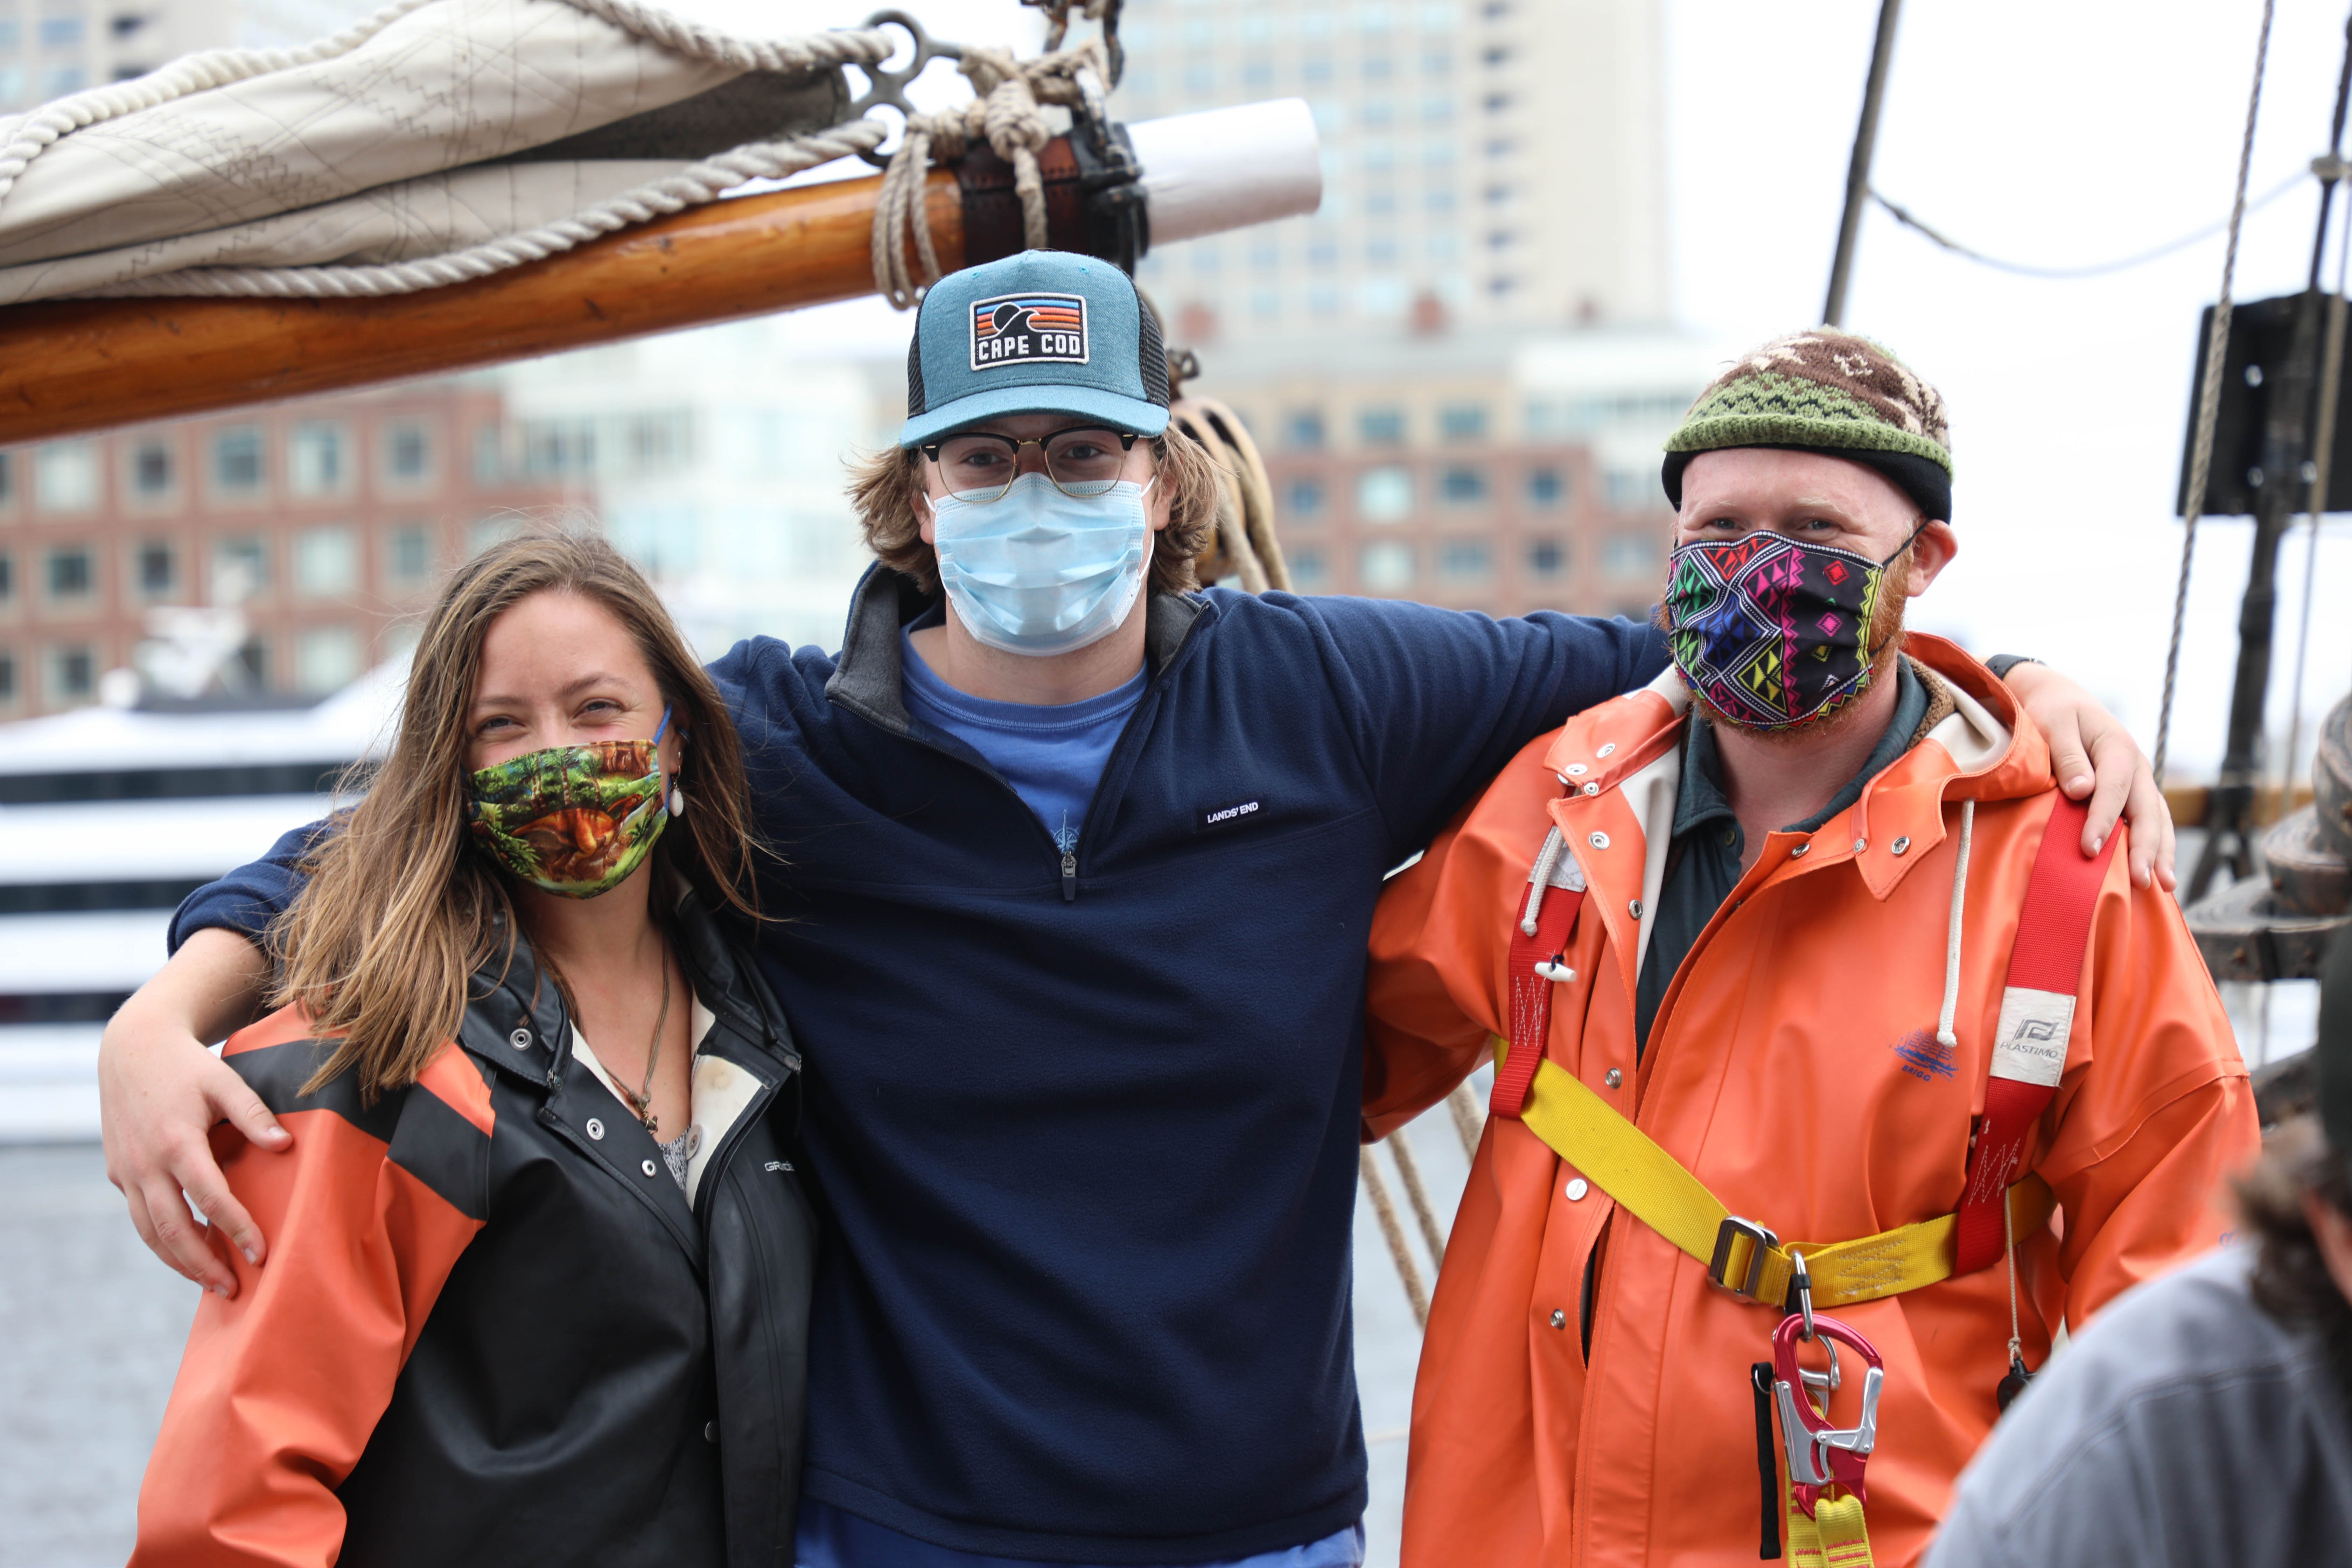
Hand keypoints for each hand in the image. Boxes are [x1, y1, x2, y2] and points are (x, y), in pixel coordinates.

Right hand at [99, 929, 283, 1297]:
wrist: (132, 1049)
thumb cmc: (188, 1066)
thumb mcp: (225, 1081)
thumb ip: (255, 1114)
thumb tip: (284, 1147)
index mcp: (176, 1141)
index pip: (210, 1198)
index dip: (236, 1228)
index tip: (261, 1254)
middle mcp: (145, 1163)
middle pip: (172, 1229)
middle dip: (203, 1264)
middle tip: (234, 1289)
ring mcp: (127, 1171)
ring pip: (150, 1232)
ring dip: (180, 1262)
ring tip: (214, 1283)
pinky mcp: (119, 1173)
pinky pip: (140, 1218)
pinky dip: (163, 1242)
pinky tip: (189, 1253)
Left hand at [2003, 662, 2175, 890]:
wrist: (2061, 700)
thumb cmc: (2052, 712)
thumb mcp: (2053, 724)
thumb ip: (2066, 755)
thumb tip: (2081, 790)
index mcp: (2117, 746)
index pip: (2113, 788)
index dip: (2103, 819)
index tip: (2090, 848)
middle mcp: (2136, 766)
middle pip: (2146, 810)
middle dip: (2145, 847)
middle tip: (2140, 880)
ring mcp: (2140, 782)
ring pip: (2158, 819)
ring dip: (2161, 853)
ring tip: (2164, 886)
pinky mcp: (2135, 794)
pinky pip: (2152, 822)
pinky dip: (2158, 847)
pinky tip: (2159, 875)